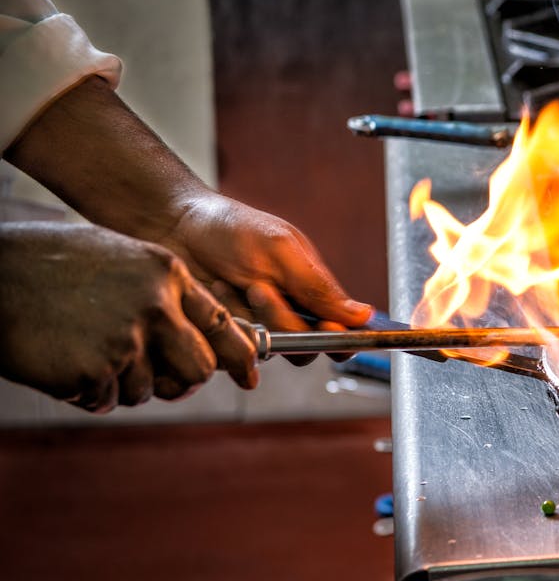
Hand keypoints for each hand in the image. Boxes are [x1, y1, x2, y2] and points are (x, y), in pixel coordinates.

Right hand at [0, 222, 258, 411]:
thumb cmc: (50, 266)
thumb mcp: (120, 259)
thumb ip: (161, 293)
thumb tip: (198, 337)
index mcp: (166, 273)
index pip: (221, 323)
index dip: (239, 354)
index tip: (248, 373)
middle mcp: (156, 305)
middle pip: (199, 369)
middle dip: (182, 381)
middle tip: (158, 379)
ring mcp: (127, 339)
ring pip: (149, 390)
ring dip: (121, 384)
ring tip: (84, 351)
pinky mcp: (96, 371)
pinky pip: (108, 401)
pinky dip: (88, 393)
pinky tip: (64, 363)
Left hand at [154, 192, 372, 362]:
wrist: (172, 226)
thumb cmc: (231, 229)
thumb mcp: (282, 250)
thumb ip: (319, 287)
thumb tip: (364, 315)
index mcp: (313, 294)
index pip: (342, 333)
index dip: (340, 338)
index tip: (326, 327)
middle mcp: (289, 317)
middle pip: (305, 348)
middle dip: (282, 320)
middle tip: (258, 288)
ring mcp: (257, 330)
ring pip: (269, 351)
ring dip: (249, 320)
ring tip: (229, 284)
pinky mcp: (225, 340)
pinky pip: (232, 354)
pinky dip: (222, 326)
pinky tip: (212, 296)